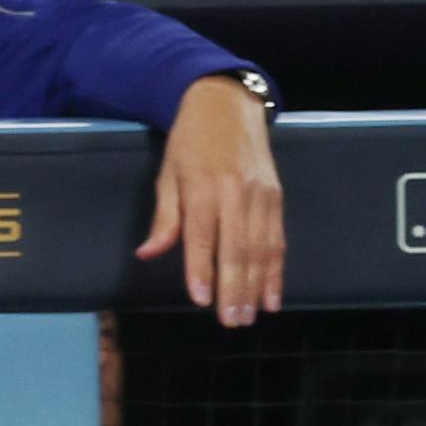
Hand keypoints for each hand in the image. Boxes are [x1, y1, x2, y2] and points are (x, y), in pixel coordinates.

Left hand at [136, 77, 284, 327]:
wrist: (227, 104)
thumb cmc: (190, 141)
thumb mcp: (168, 173)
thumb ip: (164, 218)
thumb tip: (148, 254)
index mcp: (202, 185)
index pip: (202, 235)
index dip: (202, 269)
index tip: (201, 300)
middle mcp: (235, 192)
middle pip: (236, 248)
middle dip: (233, 289)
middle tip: (231, 322)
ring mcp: (260, 195)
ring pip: (260, 249)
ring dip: (255, 287)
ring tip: (248, 317)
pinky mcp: (276, 197)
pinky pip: (277, 240)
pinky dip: (276, 271)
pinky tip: (272, 297)